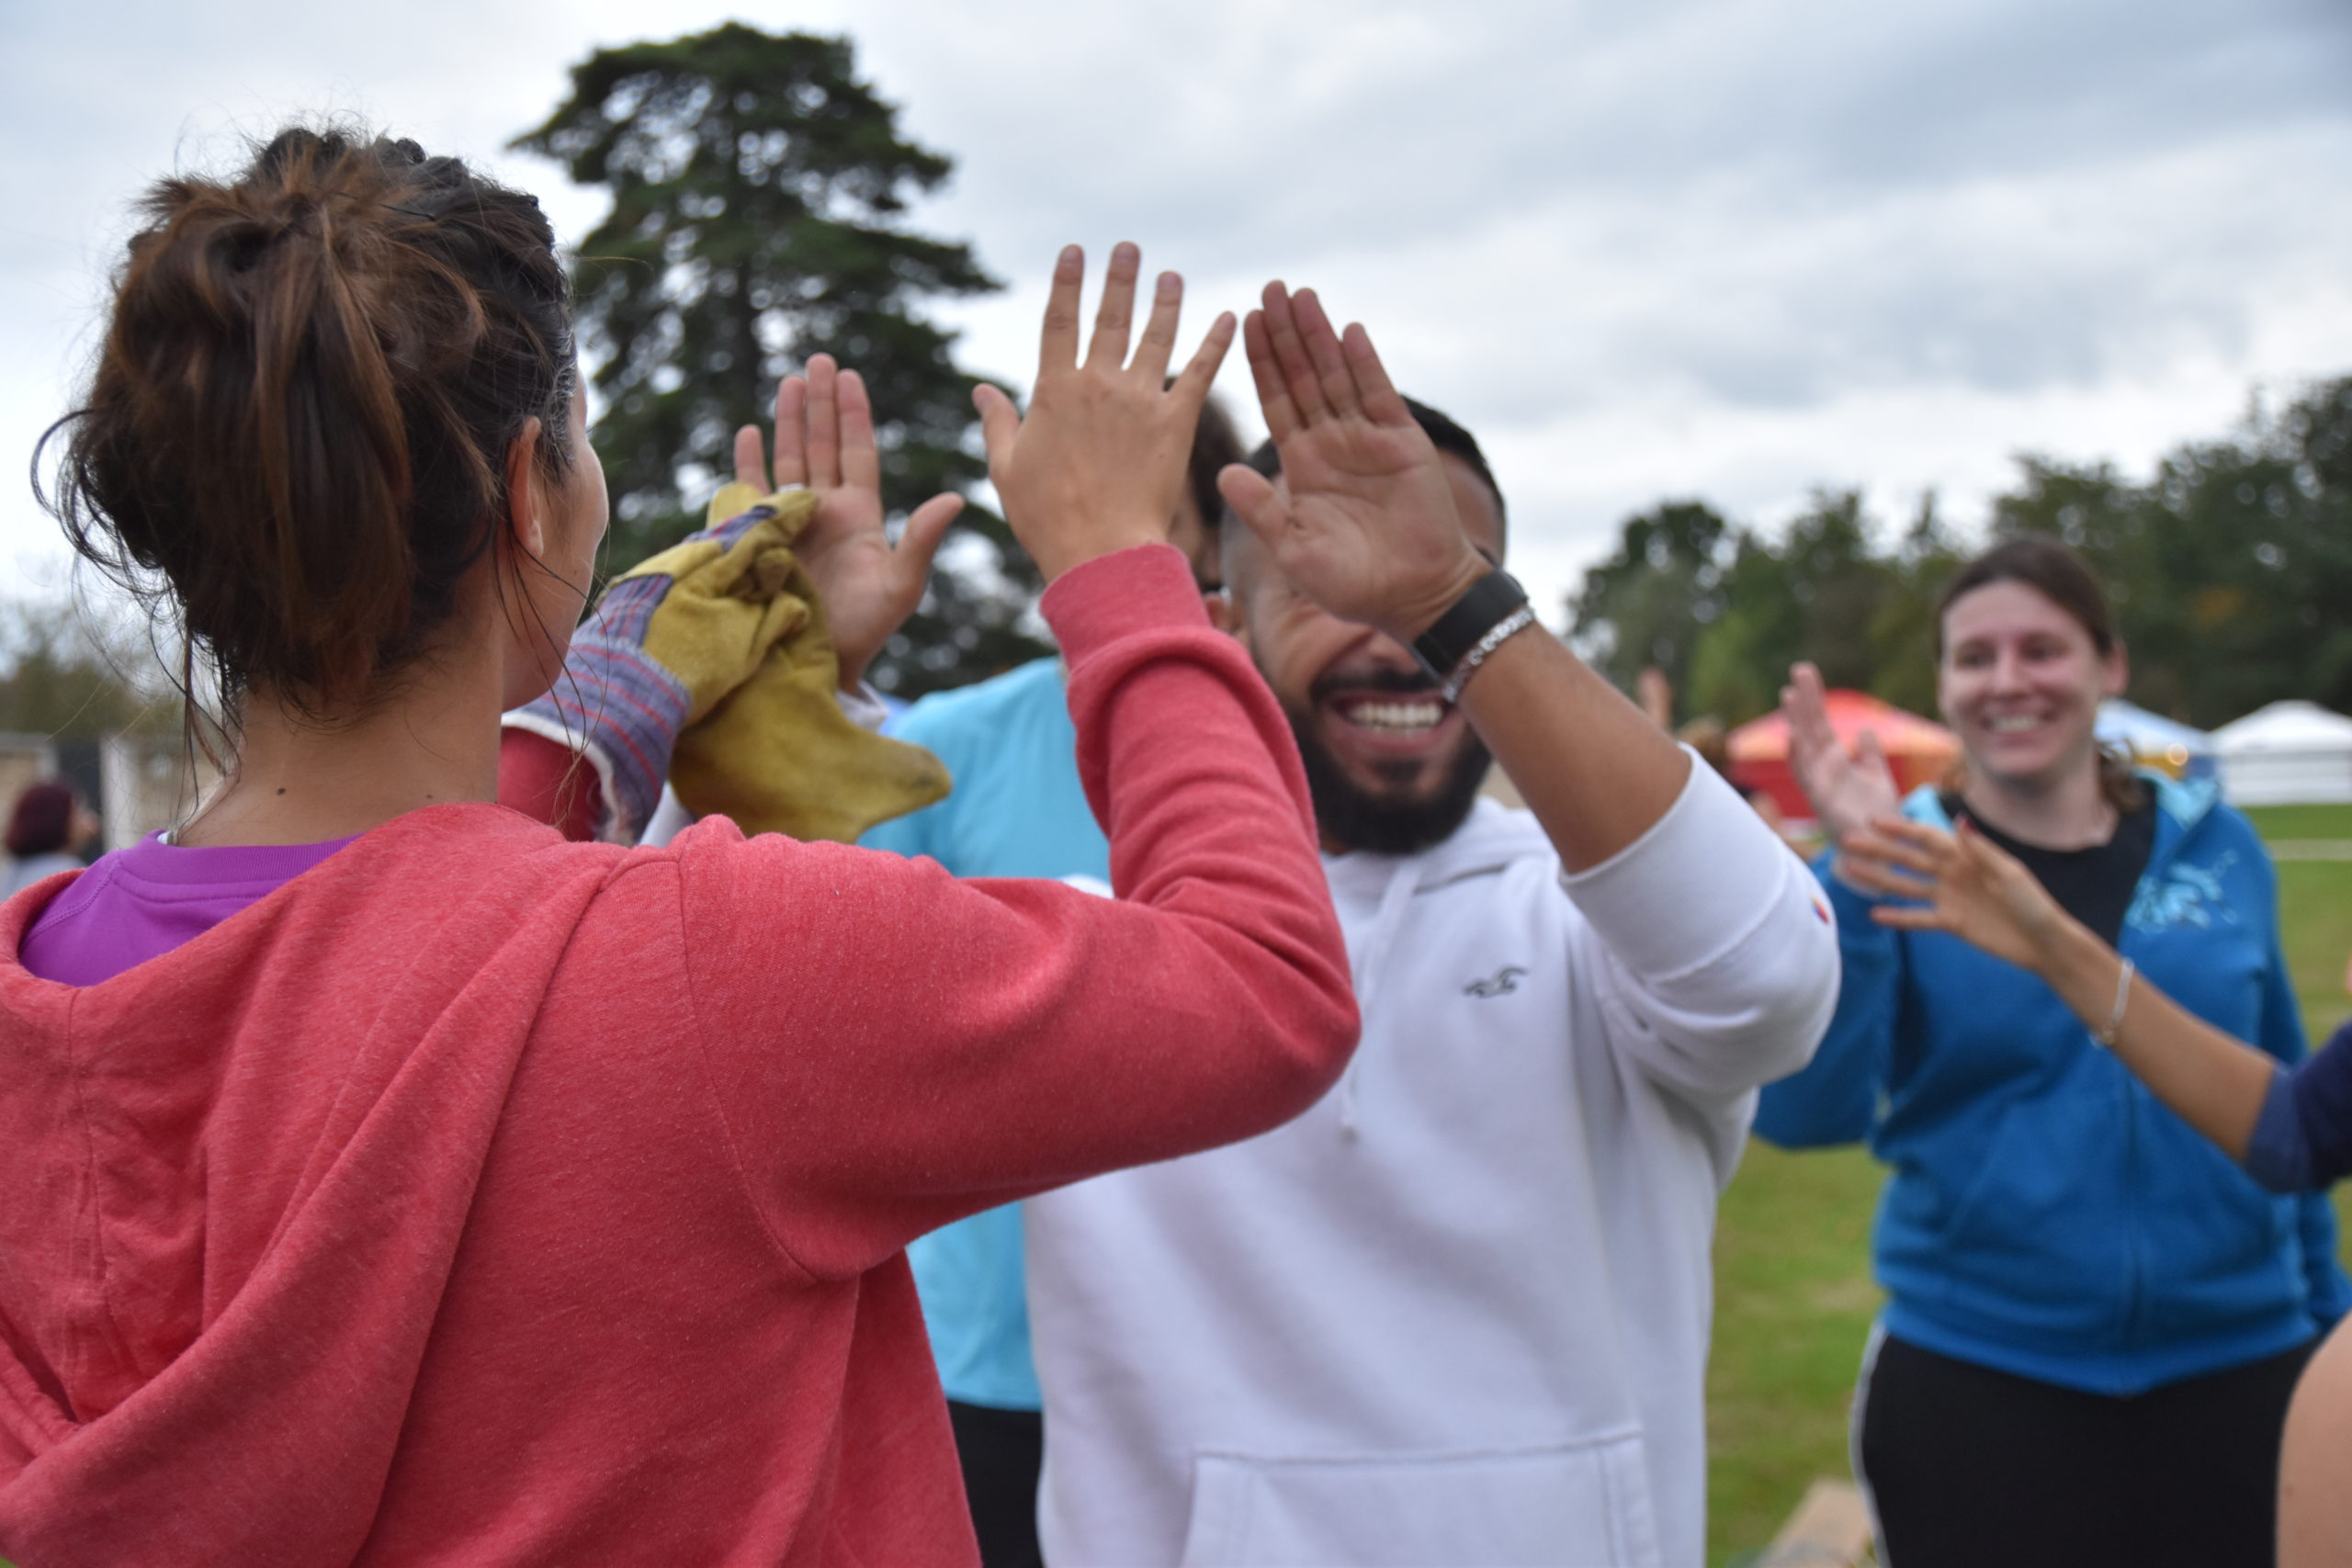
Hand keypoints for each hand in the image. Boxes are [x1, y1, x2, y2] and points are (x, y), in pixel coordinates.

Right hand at [734, 355, 961, 688]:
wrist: (823, 664)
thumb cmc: (867, 629)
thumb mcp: (902, 584)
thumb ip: (922, 539)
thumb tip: (957, 497)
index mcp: (860, 515)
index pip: (857, 451)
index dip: (853, 414)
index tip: (849, 375)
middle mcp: (825, 511)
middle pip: (822, 444)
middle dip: (819, 402)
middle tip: (817, 358)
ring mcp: (792, 522)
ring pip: (790, 459)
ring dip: (788, 421)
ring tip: (788, 381)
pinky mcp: (763, 538)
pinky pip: (753, 492)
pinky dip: (749, 464)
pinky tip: (748, 432)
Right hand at [973, 243, 1234, 580]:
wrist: (1099, 550)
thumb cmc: (1046, 519)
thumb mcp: (1007, 469)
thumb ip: (998, 424)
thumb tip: (980, 391)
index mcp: (1054, 390)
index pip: (1059, 322)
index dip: (1067, 284)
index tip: (1074, 253)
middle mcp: (1098, 384)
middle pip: (1111, 318)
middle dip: (1120, 280)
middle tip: (1129, 249)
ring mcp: (1140, 400)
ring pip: (1157, 336)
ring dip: (1166, 302)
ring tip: (1171, 277)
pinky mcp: (1176, 423)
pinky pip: (1201, 373)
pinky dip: (1217, 343)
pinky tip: (1229, 318)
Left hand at [1216, 282, 1485, 641]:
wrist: (1413, 597)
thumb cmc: (1352, 585)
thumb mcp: (1294, 550)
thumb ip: (1262, 510)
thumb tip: (1221, 473)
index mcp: (1302, 464)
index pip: (1276, 401)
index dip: (1261, 363)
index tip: (1242, 322)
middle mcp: (1332, 443)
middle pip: (1303, 377)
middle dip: (1285, 334)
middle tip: (1268, 288)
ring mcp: (1368, 438)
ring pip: (1338, 376)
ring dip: (1319, 335)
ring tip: (1300, 295)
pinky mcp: (1402, 441)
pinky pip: (1379, 394)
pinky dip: (1364, 363)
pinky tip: (1347, 330)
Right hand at [1780, 662, 1900, 846]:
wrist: (1882, 851)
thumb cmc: (1879, 818)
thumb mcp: (1879, 778)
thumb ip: (1871, 755)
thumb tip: (1863, 731)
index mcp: (1836, 763)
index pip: (1821, 725)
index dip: (1812, 701)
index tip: (1805, 676)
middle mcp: (1823, 771)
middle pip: (1811, 728)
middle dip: (1805, 700)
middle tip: (1800, 668)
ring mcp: (1820, 785)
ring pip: (1805, 747)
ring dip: (1796, 722)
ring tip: (1789, 694)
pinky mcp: (1822, 801)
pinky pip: (1807, 776)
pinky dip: (1798, 756)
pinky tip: (1793, 735)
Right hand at [1842, 815, 2069, 971]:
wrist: (2042, 942)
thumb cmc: (2033, 903)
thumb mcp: (2010, 873)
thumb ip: (1981, 850)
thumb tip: (1958, 821)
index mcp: (1967, 856)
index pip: (1927, 838)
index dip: (1901, 829)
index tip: (1873, 821)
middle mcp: (1953, 873)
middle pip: (1909, 859)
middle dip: (1879, 849)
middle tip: (1848, 841)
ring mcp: (1949, 898)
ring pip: (1907, 885)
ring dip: (1879, 878)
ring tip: (1851, 870)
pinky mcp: (1950, 923)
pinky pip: (1918, 918)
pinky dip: (1898, 916)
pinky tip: (1875, 914)